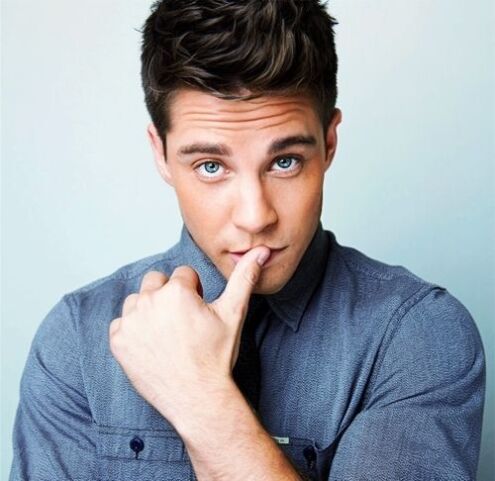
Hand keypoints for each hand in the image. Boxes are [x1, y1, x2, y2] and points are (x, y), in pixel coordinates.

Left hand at [108, 245, 269, 425]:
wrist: (198, 397)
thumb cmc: (216, 356)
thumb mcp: (234, 313)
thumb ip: (244, 277)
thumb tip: (260, 251)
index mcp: (176, 291)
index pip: (183, 274)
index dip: (194, 292)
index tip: (198, 312)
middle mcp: (149, 302)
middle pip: (156, 281)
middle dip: (168, 294)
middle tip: (182, 321)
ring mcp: (130, 322)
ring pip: (137, 299)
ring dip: (149, 309)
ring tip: (167, 332)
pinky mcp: (118, 342)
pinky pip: (121, 323)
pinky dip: (133, 330)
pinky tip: (151, 345)